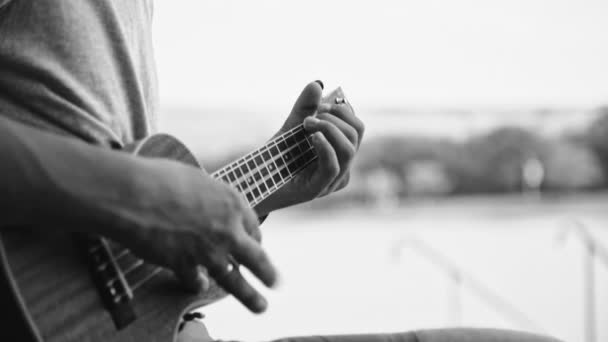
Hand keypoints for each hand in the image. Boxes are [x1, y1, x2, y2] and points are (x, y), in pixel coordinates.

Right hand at [115, 159, 277, 312]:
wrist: (133, 193)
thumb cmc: (160, 178)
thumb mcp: (196, 179)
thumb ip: (209, 197)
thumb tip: (206, 203)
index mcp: (232, 203)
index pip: (252, 226)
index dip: (252, 237)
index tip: (252, 243)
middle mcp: (227, 229)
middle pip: (256, 257)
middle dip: (268, 273)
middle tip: (276, 283)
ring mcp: (207, 250)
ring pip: (234, 279)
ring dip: (249, 296)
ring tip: (260, 306)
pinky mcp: (184, 264)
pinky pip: (194, 280)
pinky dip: (195, 284)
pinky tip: (197, 285)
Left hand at [255, 81, 364, 214]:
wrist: (254, 181)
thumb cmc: (276, 157)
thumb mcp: (292, 127)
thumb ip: (305, 107)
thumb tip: (317, 83)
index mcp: (340, 153)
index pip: (356, 127)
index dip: (343, 110)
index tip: (320, 105)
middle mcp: (341, 168)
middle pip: (356, 135)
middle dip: (335, 117)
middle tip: (310, 115)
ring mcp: (331, 181)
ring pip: (348, 149)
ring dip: (329, 128)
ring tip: (307, 123)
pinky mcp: (317, 190)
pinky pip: (333, 166)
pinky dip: (325, 146)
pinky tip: (312, 136)